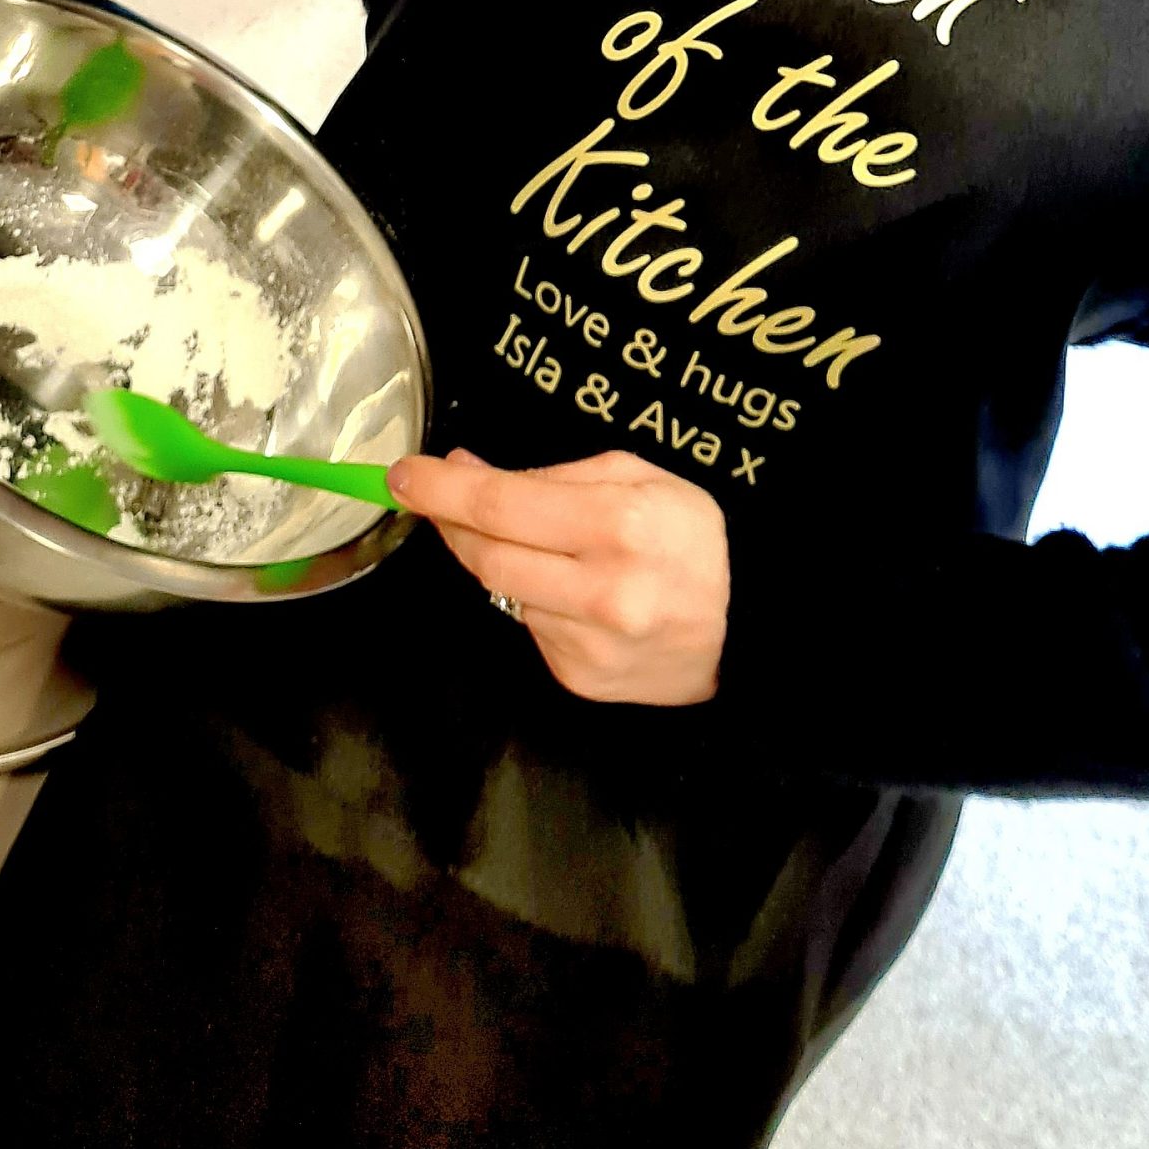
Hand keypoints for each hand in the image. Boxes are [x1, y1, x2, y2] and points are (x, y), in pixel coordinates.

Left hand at [386, 446, 727, 705]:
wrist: (748, 629)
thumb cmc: (692, 539)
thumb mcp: (638, 477)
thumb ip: (550, 475)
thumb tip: (466, 470)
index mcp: (619, 523)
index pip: (500, 505)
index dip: (440, 488)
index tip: (401, 475)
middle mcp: (601, 590)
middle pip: (484, 554)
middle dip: (450, 523)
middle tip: (436, 497)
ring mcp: (587, 644)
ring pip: (501, 591)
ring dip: (498, 561)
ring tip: (541, 545)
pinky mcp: (578, 678)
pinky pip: (528, 627)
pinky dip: (533, 600)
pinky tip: (572, 593)